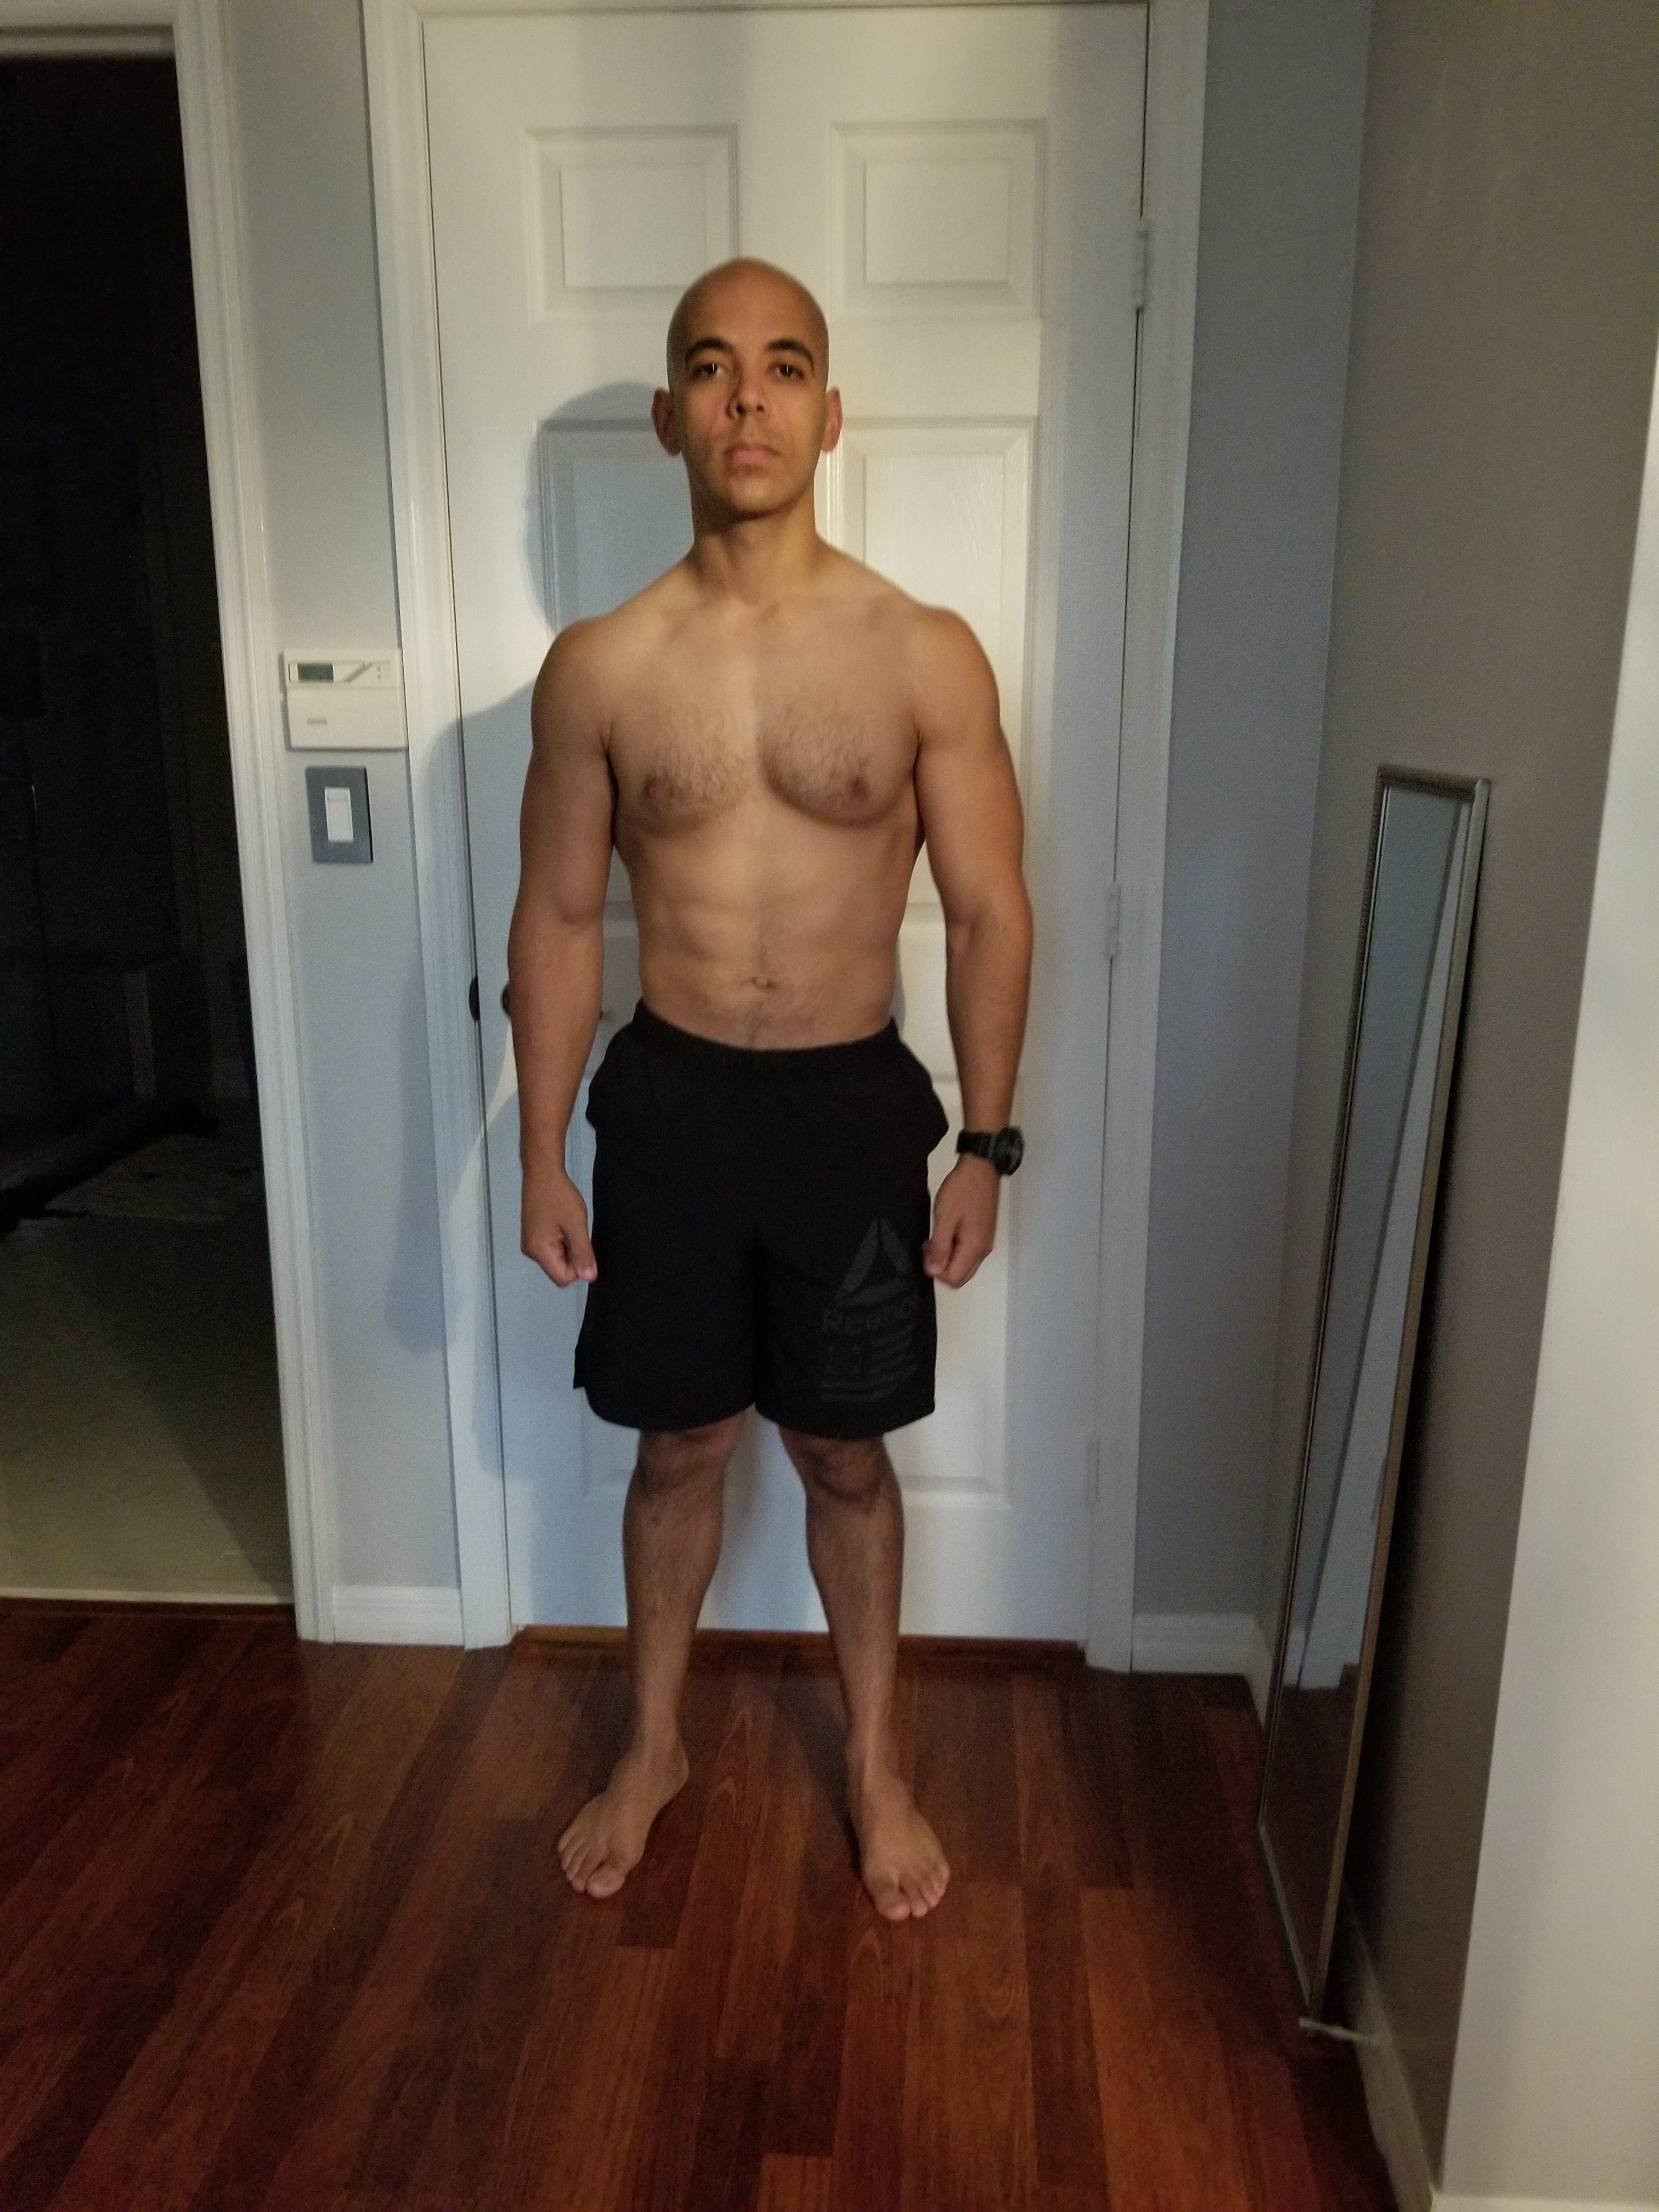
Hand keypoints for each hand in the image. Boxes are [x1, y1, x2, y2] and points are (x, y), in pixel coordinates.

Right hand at [522, 1163, 596, 1286]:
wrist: (542, 1171)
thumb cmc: (559, 1196)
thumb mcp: (576, 1224)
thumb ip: (583, 1253)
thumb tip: (589, 1278)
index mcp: (539, 1252)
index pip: (563, 1278)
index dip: (579, 1267)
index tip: (583, 1245)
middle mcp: (531, 1252)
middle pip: (559, 1270)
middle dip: (573, 1256)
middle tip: (575, 1231)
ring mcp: (530, 1243)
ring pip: (557, 1258)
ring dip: (569, 1246)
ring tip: (569, 1225)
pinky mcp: (533, 1235)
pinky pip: (552, 1248)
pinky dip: (562, 1240)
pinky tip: (563, 1223)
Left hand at [922, 1157, 1000, 1287]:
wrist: (981, 1167)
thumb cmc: (961, 1190)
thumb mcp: (945, 1217)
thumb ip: (939, 1247)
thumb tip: (933, 1273)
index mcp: (974, 1248)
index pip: (954, 1279)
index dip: (936, 1271)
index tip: (927, 1250)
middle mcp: (983, 1251)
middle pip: (961, 1276)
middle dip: (941, 1267)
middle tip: (929, 1245)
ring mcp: (985, 1242)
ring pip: (964, 1265)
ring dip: (947, 1257)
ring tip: (935, 1236)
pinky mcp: (984, 1233)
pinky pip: (968, 1253)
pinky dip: (955, 1249)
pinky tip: (946, 1231)